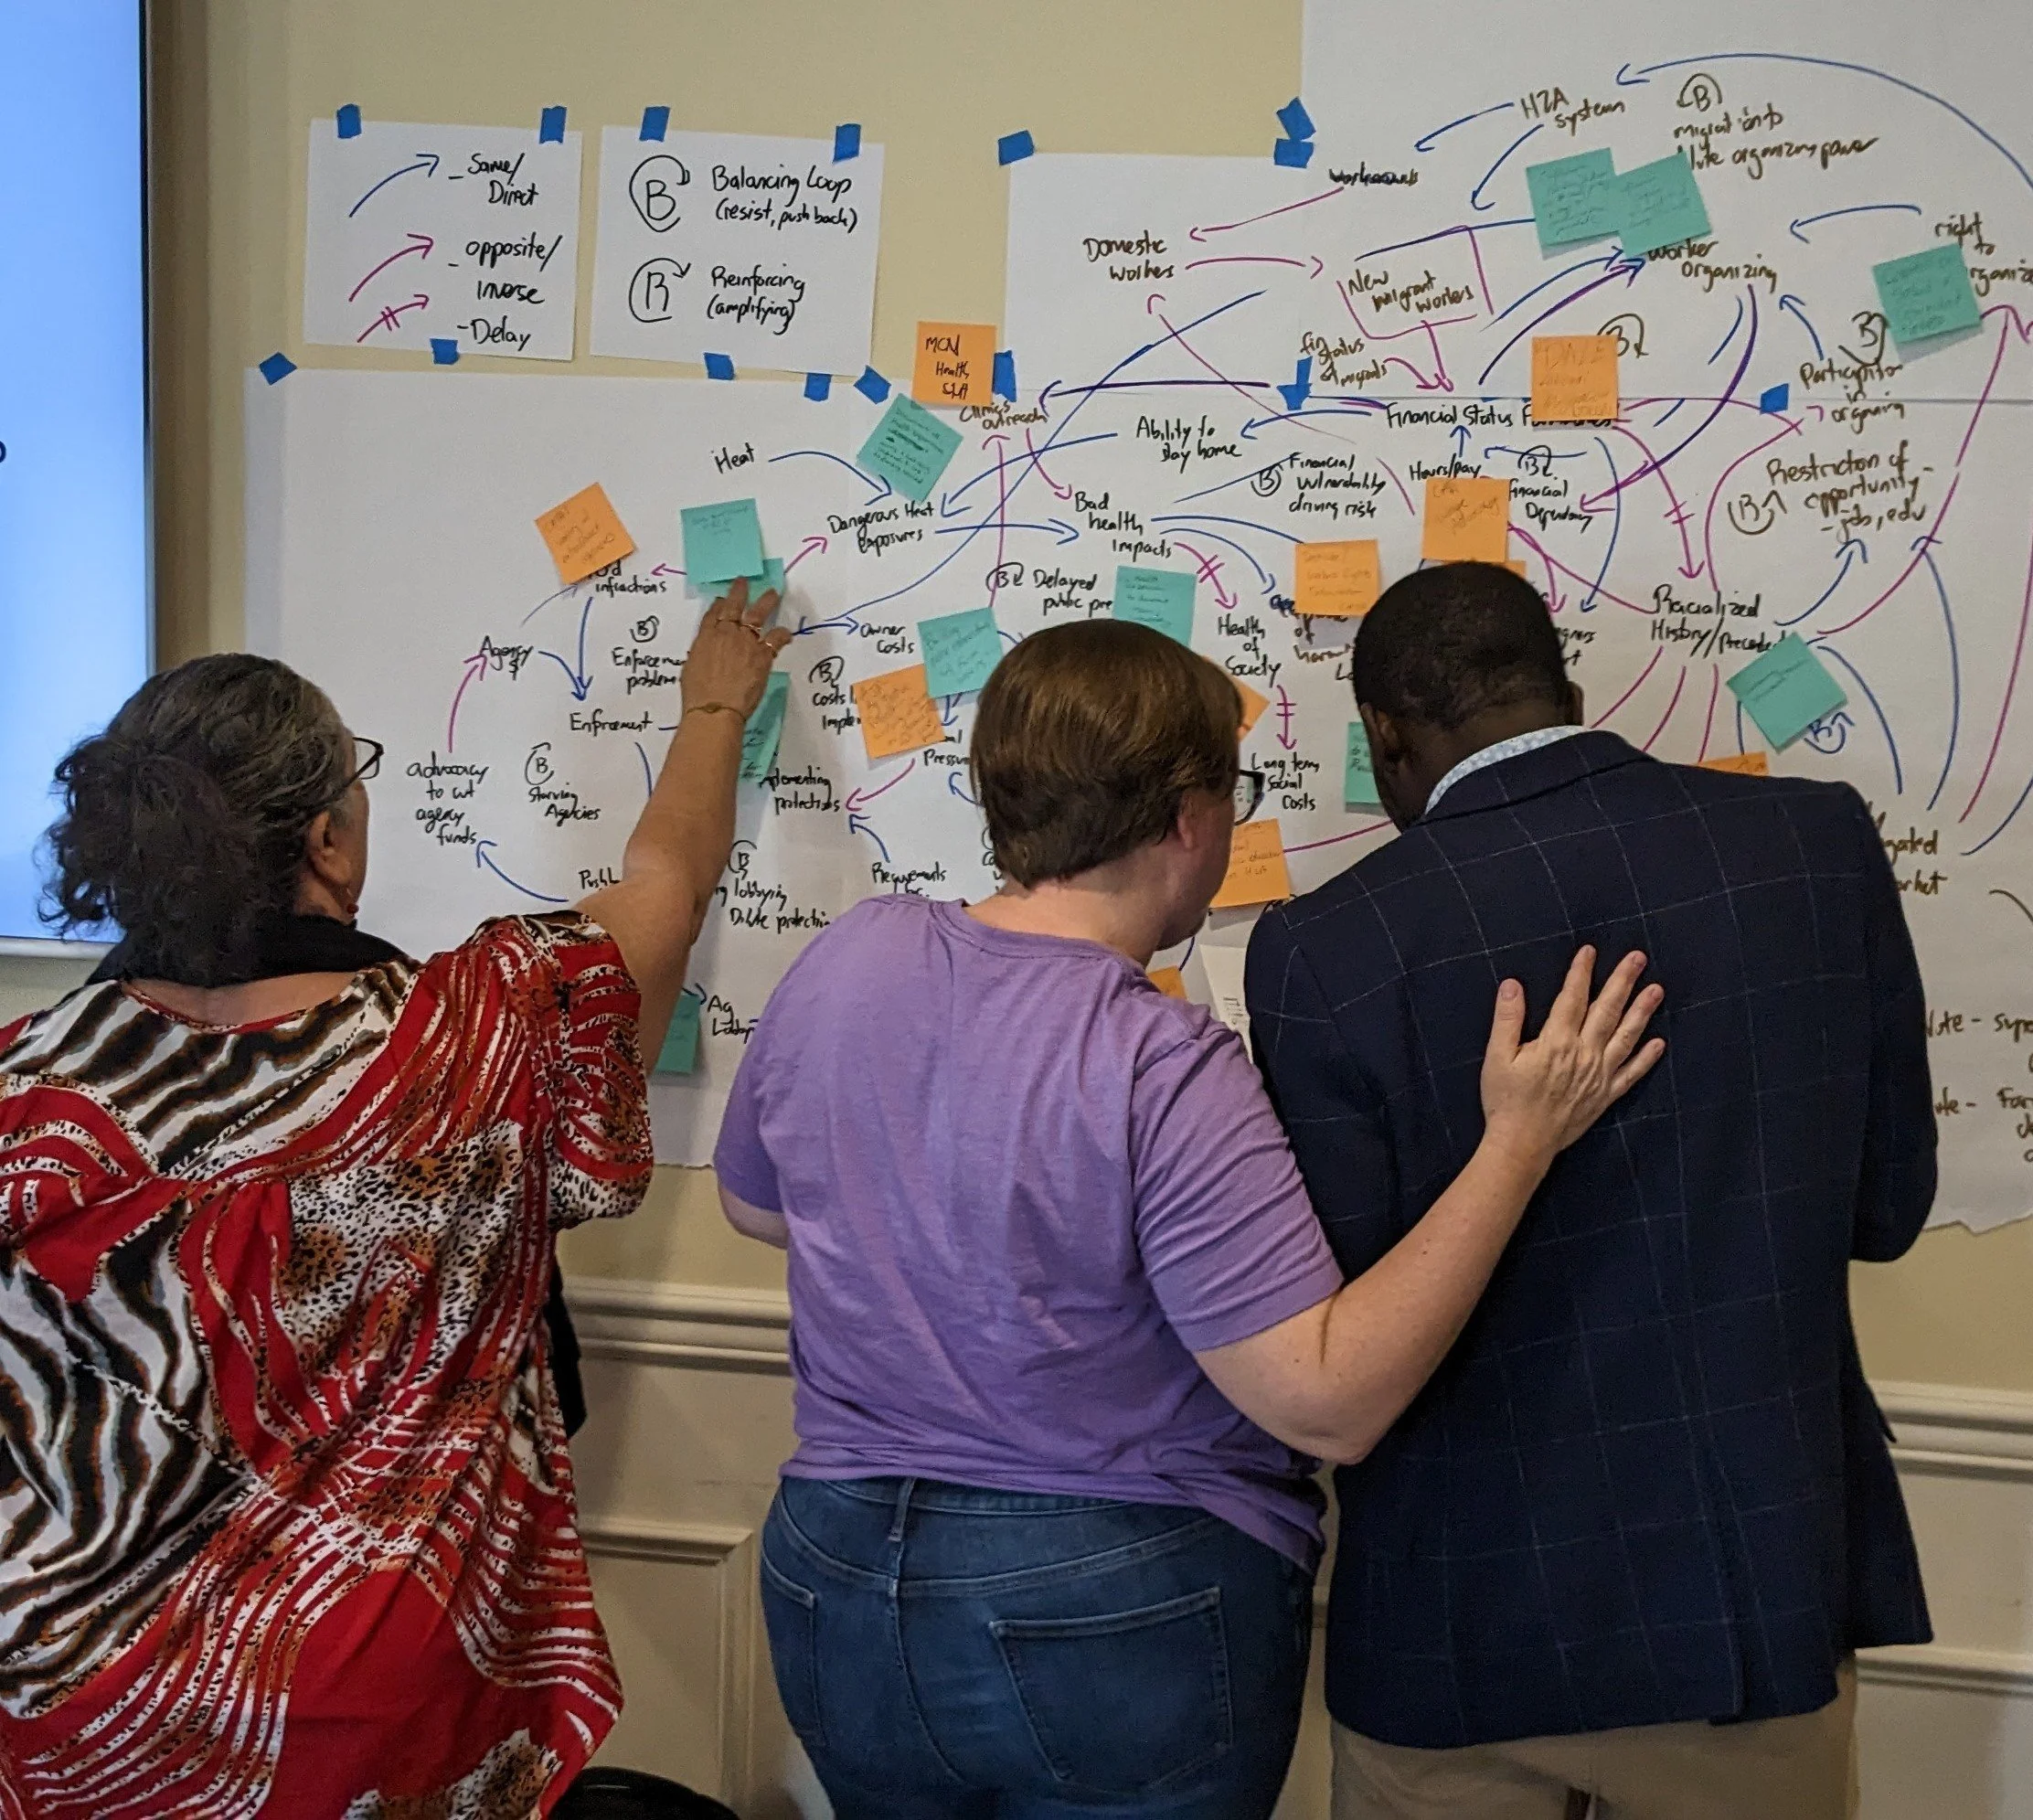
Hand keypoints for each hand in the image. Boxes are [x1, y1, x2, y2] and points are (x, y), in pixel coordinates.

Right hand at [681, 576, 793, 717]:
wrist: (714, 707)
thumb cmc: (698, 694)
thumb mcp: (692, 668)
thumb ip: (703, 655)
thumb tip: (707, 655)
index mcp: (706, 637)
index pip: (713, 614)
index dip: (720, 604)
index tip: (723, 599)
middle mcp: (726, 633)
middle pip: (734, 606)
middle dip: (740, 591)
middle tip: (745, 582)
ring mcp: (746, 641)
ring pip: (758, 614)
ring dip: (766, 602)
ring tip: (773, 593)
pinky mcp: (763, 654)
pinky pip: (777, 638)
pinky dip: (783, 634)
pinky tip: (788, 634)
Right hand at [1479, 947, 1664, 1164]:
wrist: (1522, 1143)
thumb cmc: (1505, 1101)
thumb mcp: (1497, 1058)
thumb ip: (1507, 1020)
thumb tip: (1513, 985)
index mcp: (1556, 1042)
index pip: (1572, 999)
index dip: (1581, 973)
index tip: (1590, 951)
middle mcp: (1584, 1055)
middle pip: (1607, 1011)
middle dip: (1623, 982)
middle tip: (1638, 958)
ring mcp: (1599, 1076)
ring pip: (1626, 1037)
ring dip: (1642, 1012)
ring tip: (1656, 990)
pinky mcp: (1605, 1095)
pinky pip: (1631, 1073)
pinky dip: (1646, 1058)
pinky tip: (1658, 1043)